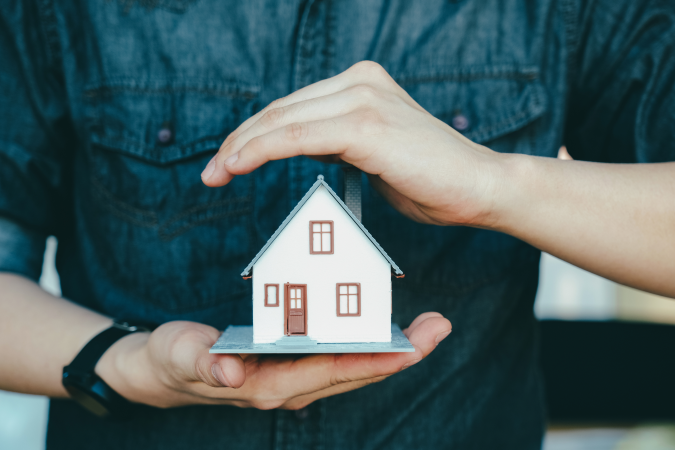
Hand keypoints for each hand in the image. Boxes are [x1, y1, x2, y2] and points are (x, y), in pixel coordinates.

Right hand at [95, 313, 450, 409]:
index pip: (333, 374)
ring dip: (390, 349)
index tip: (413, 348)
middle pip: (355, 373)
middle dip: (400, 353)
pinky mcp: (288, 365)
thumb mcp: (177, 356)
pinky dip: (364, 344)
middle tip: (439, 327)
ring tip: (425, 327)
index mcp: (269, 386)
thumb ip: (201, 363)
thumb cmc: (167, 361)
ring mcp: (291, 378)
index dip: (374, 362)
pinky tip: (382, 328)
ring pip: (351, 367)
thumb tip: (229, 371)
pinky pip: (336, 356)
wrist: (155, 371)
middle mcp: (288, 387)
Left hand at [201, 61, 507, 227]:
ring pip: (283, 120)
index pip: (294, 106)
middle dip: (239, 141)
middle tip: (212, 171)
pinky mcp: (365, 124)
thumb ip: (340, 143)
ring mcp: (363, 98)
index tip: (228, 161)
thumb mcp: (374, 154)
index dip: (255, 133)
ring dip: (241, 147)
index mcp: (363, 83)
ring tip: (216, 173)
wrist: (479, 188)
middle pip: (281, 109)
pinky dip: (260, 151)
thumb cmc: (430, 180)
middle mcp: (361, 81)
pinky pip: (296, 136)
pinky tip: (238, 165)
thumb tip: (307, 147)